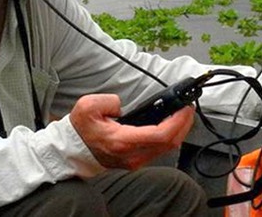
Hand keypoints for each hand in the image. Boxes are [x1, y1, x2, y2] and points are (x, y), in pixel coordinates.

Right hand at [69, 93, 195, 168]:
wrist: (73, 150)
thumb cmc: (81, 130)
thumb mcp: (88, 107)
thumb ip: (108, 101)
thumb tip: (123, 105)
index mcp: (122, 141)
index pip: (160, 135)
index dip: (178, 121)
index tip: (184, 108)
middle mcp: (132, 155)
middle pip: (170, 143)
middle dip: (184, 124)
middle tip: (188, 108)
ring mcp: (135, 160)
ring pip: (167, 148)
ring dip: (179, 130)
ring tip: (182, 113)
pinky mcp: (136, 160)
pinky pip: (160, 149)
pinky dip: (170, 136)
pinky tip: (172, 124)